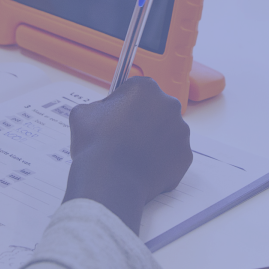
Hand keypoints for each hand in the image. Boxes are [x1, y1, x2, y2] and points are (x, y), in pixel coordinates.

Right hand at [63, 77, 192, 234]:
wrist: (110, 181)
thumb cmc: (96, 144)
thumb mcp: (83, 114)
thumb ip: (98, 107)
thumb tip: (101, 113)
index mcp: (145, 88)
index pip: (137, 91)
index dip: (125, 105)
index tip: (117, 118)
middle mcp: (169, 105)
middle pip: (156, 110)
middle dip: (144, 122)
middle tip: (126, 139)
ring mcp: (181, 132)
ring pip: (167, 133)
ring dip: (154, 141)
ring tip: (134, 156)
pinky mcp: (185, 156)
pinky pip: (173, 156)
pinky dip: (161, 162)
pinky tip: (144, 169)